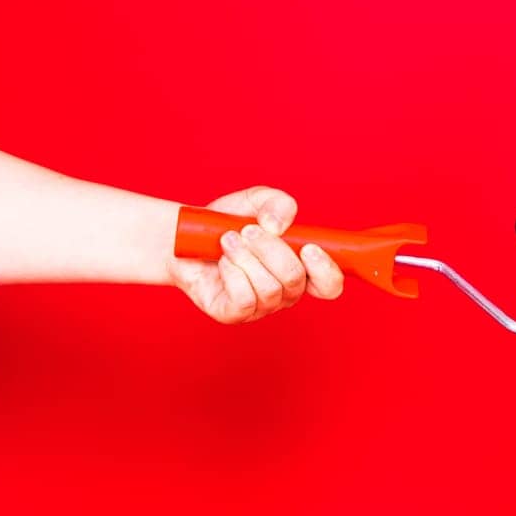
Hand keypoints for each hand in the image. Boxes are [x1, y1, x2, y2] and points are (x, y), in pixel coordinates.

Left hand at [166, 186, 343, 323]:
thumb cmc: (226, 223)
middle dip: (270, 249)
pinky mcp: (233, 314)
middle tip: (248, 230)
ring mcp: (260, 306)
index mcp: (300, 269)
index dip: (326, 270)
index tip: (308, 247)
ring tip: (228, 240)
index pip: (329, 285)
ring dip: (245, 256)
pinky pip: (244, 298)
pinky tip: (222, 260)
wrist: (185, 237)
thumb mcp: (256, 201)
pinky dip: (232, 272)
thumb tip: (279, 225)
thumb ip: (278, 203)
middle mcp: (284, 292)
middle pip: (295, 280)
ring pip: (269, 288)